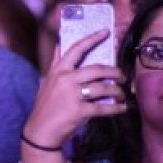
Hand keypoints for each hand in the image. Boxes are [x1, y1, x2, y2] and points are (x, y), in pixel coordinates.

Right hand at [24, 30, 126, 147]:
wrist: (40, 130)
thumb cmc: (45, 105)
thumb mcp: (47, 82)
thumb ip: (55, 63)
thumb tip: (59, 44)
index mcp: (58, 71)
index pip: (76, 49)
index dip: (92, 39)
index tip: (106, 32)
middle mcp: (65, 80)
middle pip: (97, 69)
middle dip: (114, 71)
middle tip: (122, 76)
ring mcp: (72, 95)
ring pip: (103, 87)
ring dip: (117, 91)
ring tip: (122, 94)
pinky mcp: (79, 110)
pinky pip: (104, 107)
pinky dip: (116, 108)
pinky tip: (121, 108)